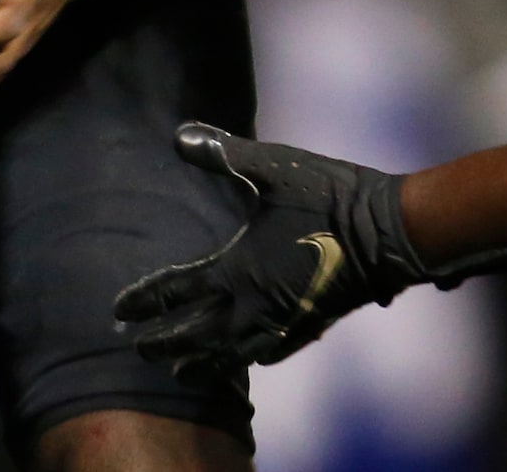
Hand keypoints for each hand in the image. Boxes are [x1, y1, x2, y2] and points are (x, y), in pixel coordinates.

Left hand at [114, 124, 432, 376]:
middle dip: (162, 344)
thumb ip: (223, 153)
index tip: (118, 310)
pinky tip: (248, 358)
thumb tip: (178, 135)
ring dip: (200, 363)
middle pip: (195, 336)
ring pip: (229, 356)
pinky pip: (268, 354)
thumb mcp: (271, 167)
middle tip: (137, 349)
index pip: (175, 292)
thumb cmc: (328, 196)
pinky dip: (246, 360)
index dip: (144, 301)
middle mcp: (252, 307)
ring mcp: (282, 323)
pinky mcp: (310, 327)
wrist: (388, 233)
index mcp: (236, 271)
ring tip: (182, 372)